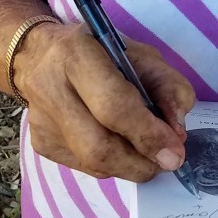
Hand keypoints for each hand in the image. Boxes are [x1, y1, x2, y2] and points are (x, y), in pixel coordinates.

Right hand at [15, 22, 195, 182]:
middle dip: (139, 162)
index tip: (175, 152)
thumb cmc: (100, 50)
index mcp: (76, 55)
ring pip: (92, 163)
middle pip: (97, 146)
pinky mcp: (40, 143)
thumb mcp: (142, 54)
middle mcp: (50, 89)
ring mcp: (41, 121)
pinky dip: (112, 163)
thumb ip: (168, 87)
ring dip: (129, 166)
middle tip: (166, 161)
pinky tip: (120, 144)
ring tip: (148, 152)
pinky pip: (85, 166)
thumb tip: (177, 134)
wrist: (41, 54)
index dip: (147, 134)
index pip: (112, 106)